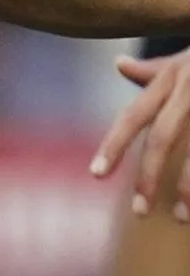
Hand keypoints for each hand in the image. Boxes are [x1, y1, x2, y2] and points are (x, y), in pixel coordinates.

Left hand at [93, 49, 189, 218]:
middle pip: (163, 138)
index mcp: (172, 78)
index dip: (113, 144)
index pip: (134, 115)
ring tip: (183, 218)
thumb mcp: (185, 57)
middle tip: (138, 211)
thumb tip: (119, 64)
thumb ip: (155, 69)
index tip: (95, 175)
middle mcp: (189, 88)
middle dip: (149, 176)